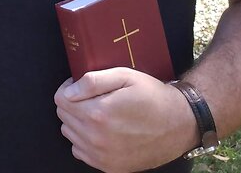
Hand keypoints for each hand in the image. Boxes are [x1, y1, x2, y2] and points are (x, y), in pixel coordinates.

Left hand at [54, 68, 193, 172]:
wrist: (180, 124)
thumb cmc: (153, 97)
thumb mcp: (125, 76)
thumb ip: (93, 81)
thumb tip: (69, 90)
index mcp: (98, 114)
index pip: (60, 100)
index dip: (68, 88)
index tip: (80, 86)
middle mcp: (97, 138)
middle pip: (64, 117)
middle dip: (73, 104)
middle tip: (92, 98)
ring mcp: (102, 155)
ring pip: (70, 134)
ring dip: (77, 122)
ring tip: (98, 113)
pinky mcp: (109, 166)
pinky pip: (80, 151)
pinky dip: (85, 140)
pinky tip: (101, 130)